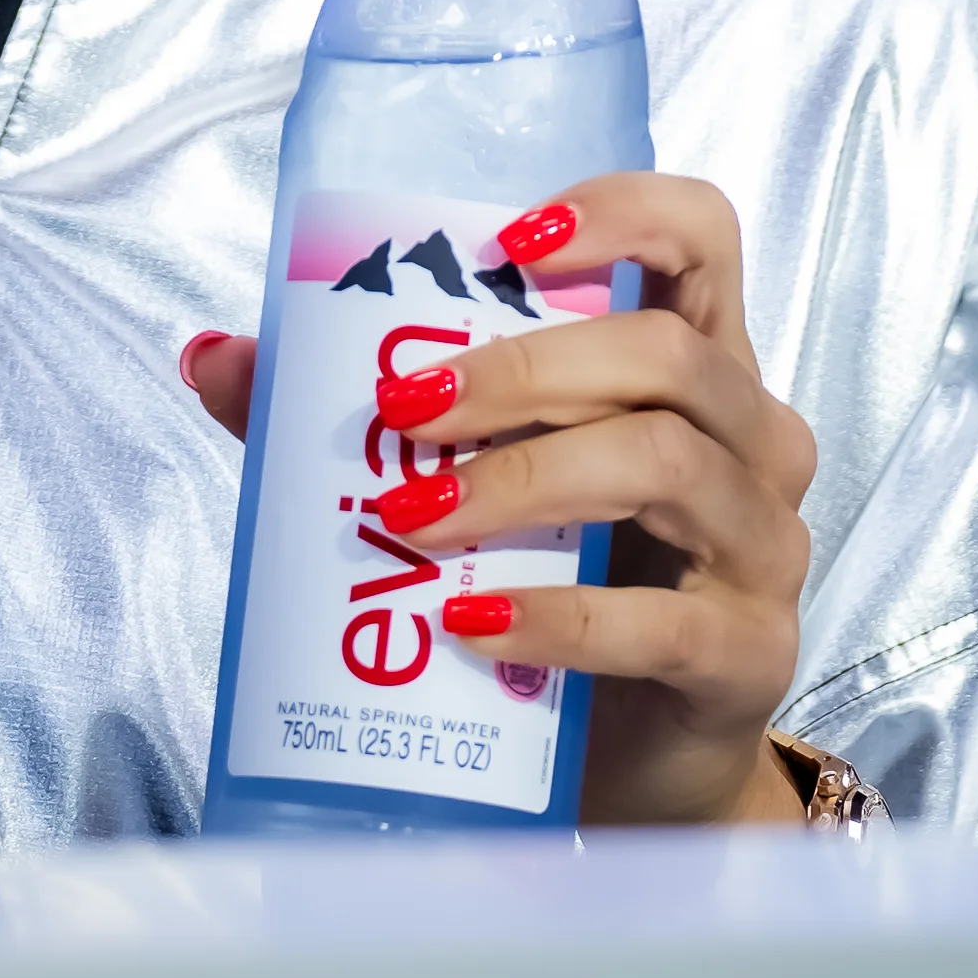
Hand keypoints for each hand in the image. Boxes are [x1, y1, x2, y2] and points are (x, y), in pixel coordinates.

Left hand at [179, 171, 816, 826]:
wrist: (625, 765)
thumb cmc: (556, 584)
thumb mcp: (471, 478)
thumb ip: (356, 414)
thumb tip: (215, 356)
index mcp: (695, 366)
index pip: (701, 235)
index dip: (622, 212)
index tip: (509, 242)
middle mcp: (750, 437)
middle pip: (665, 353)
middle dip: (521, 368)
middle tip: (403, 409)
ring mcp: (761, 547)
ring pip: (663, 462)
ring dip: (522, 480)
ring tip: (411, 515)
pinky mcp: (748, 655)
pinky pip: (658, 622)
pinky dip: (554, 616)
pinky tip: (472, 625)